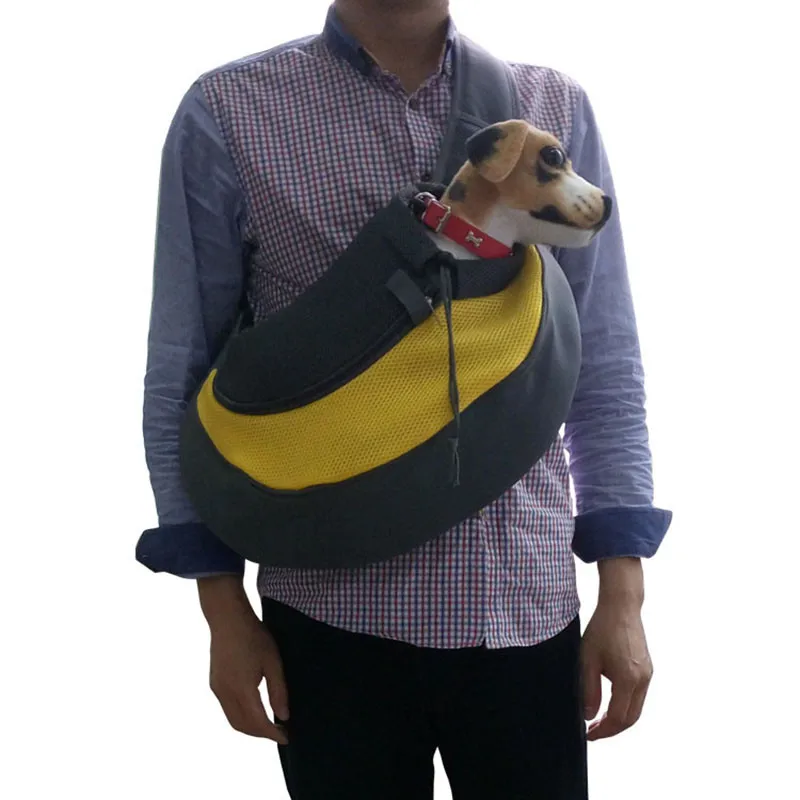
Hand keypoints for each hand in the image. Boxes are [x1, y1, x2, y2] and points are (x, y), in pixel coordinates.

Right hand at [198, 577, 289, 743]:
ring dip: (250, 728)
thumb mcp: (273, 662)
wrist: (227, 619)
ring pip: (233, 720)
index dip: (272, 734)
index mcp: (242, 689)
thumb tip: (283, 716)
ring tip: (268, 724)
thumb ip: (278, 691)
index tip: (286, 737)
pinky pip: (227, 709)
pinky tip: (253, 710)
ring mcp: (217, 689)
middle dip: (261, 734)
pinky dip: (241, 717)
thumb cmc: (254, 636)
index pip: (258, 722)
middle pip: (242, 726)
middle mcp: (226, 693)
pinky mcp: (214, 684)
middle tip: (280, 732)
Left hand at [581, 558, 652, 740]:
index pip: (618, 718)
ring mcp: (648, 674)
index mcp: (629, 678)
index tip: (588, 734)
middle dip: (612, 729)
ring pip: (636, 708)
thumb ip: (588, 690)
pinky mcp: (648, 668)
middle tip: (592, 731)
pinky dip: (625, 705)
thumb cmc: (602, 629)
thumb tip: (589, 715)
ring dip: (619, 718)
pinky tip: (609, 703)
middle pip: (631, 718)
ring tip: (598, 720)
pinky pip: (638, 696)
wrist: (621, 607)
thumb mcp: (588, 660)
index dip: (603, 730)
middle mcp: (643, 679)